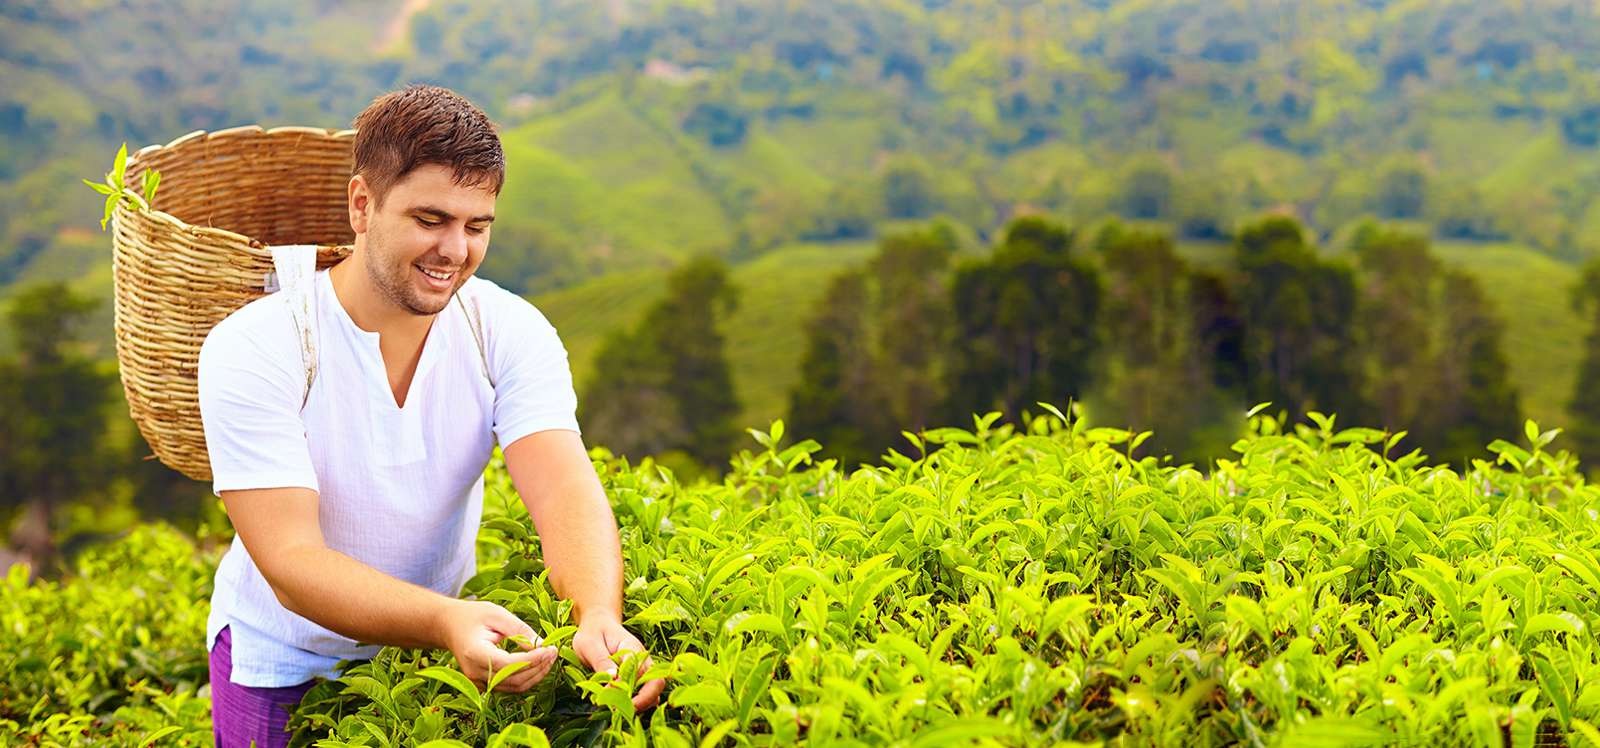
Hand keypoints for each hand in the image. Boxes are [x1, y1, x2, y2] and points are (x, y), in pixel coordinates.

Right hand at [439, 600, 558, 692]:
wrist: (449, 626)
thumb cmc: (473, 616)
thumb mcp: (497, 614)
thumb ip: (519, 630)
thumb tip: (542, 645)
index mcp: (475, 653)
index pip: (509, 665)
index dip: (532, 660)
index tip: (550, 648)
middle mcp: (475, 673)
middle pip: (514, 680)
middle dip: (539, 667)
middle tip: (554, 651)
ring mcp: (478, 682)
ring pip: (515, 687)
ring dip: (536, 674)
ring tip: (550, 657)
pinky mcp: (485, 684)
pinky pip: (510, 686)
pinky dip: (527, 677)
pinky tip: (539, 663)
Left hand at [573, 617, 663, 711]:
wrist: (598, 624)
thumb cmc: (592, 633)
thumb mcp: (590, 645)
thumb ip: (602, 662)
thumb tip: (613, 680)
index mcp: (632, 648)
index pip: (639, 670)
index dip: (627, 687)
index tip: (609, 696)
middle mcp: (643, 659)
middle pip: (656, 682)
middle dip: (644, 700)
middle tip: (623, 712)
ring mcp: (644, 668)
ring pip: (654, 690)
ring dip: (643, 703)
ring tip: (621, 711)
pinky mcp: (639, 676)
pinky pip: (646, 692)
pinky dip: (639, 702)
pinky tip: (622, 706)